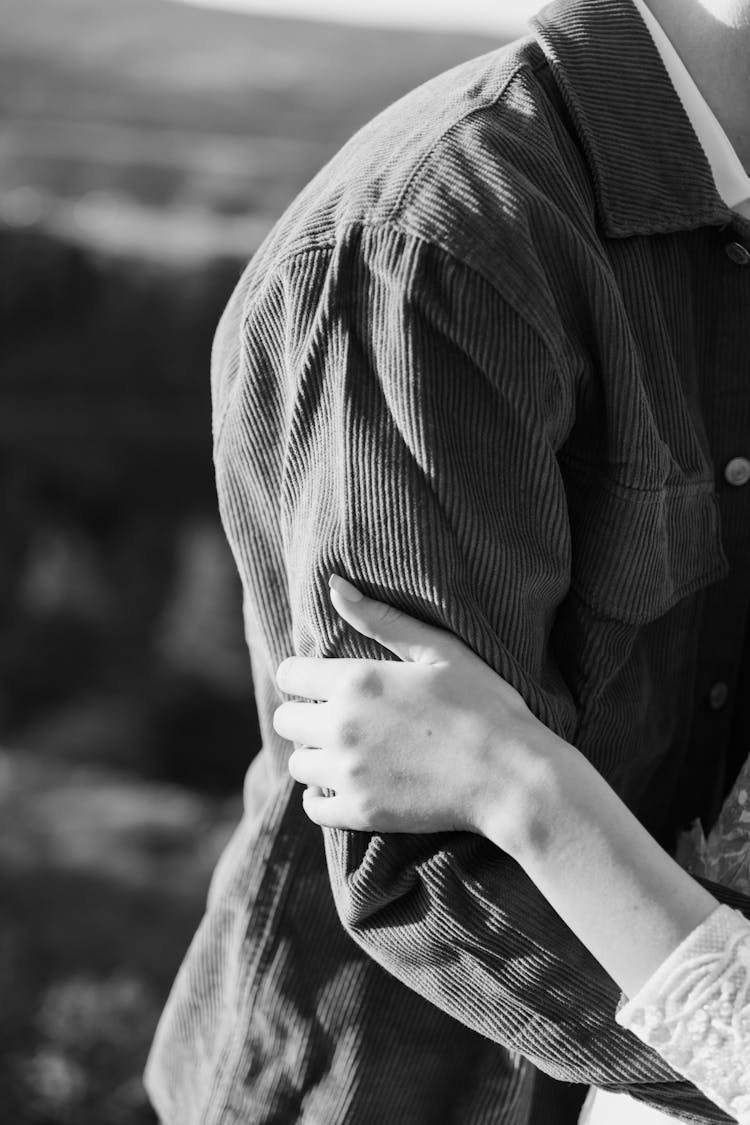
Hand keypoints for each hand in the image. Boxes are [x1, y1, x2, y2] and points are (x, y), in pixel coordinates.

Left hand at [273, 575, 565, 851]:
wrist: (512, 777)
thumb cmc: (484, 705)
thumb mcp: (439, 650)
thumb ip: (381, 618)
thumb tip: (334, 585)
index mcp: (357, 680)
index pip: (289, 674)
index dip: (302, 676)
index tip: (322, 684)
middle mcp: (342, 726)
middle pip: (285, 720)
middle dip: (304, 715)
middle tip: (336, 719)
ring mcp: (348, 773)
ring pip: (298, 764)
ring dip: (315, 756)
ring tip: (347, 752)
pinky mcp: (360, 812)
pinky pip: (313, 808)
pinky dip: (323, 798)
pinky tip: (346, 786)